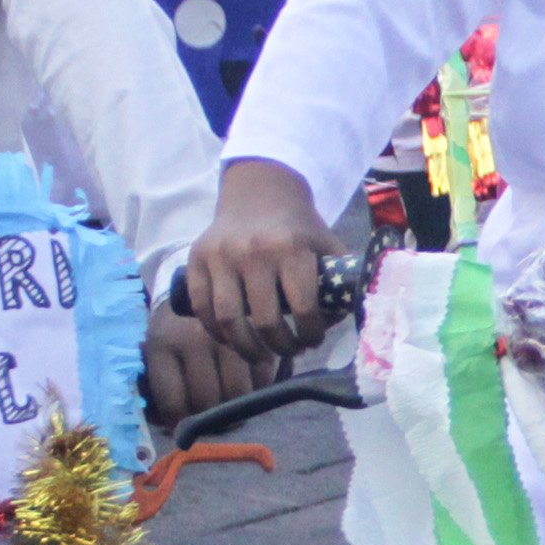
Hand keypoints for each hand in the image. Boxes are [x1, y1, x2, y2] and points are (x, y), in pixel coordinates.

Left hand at [140, 304, 269, 432]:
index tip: (183, 424)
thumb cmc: (173, 328)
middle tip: (211, 418)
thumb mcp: (154, 350)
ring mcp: (227, 336)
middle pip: (208, 402)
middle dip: (209, 419)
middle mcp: (193, 340)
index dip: (178, 423)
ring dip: (237, 409)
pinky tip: (248, 385)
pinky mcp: (256, 334)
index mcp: (162, 344)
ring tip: (231, 405)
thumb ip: (156, 386)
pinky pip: (262, 378)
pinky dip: (258, 389)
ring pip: (238, 395)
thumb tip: (171, 427)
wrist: (198, 284)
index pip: (174, 403)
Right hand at [185, 159, 338, 362]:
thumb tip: (348, 320)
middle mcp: (253, 252)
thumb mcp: (326, 244)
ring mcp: (220, 256)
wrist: (260, 190)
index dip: (311, 335)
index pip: (304, 309)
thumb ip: (340, 279)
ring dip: (247, 348)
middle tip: (289, 351)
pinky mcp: (196, 259)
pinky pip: (202, 308)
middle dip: (282, 347)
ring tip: (261, 355)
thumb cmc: (298, 227)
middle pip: (265, 321)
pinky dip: (216, 332)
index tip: (313, 341)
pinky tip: (233, 339)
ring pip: (229, 320)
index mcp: (291, 248)